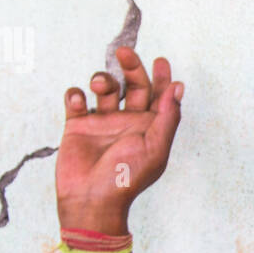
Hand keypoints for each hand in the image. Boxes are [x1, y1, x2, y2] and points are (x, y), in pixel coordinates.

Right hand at [55, 47, 183, 231]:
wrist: (91, 199)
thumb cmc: (127, 179)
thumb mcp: (155, 148)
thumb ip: (168, 117)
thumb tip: (178, 87)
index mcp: (149, 126)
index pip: (157, 95)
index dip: (161, 77)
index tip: (160, 61)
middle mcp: (127, 121)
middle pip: (131, 84)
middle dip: (131, 67)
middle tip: (125, 53)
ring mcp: (102, 122)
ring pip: (104, 88)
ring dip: (103, 79)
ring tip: (100, 86)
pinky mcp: (77, 126)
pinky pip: (76, 100)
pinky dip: (76, 95)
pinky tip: (79, 102)